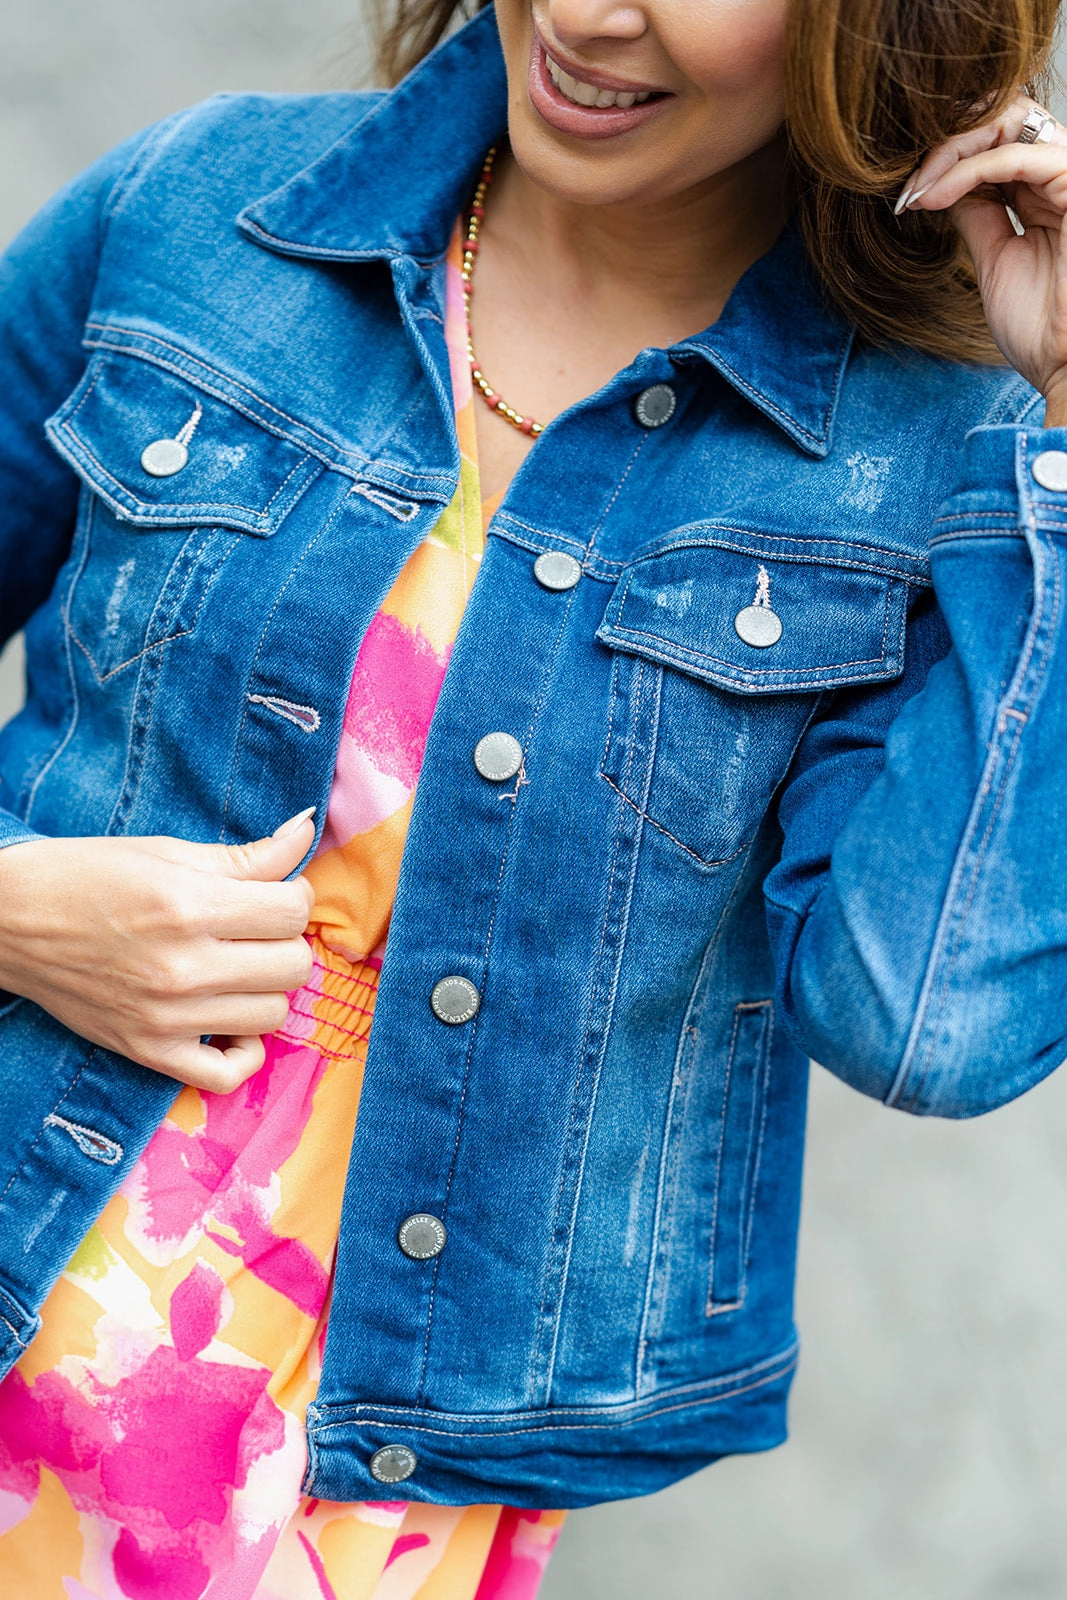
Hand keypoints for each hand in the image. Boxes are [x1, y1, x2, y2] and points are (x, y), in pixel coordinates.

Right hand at [0, 810, 316, 1092]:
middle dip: (285, 942)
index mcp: (189, 906)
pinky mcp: (149, 1051)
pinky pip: (226, 1076)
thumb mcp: (169, 852)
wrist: (11, 920)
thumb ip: (248, 855)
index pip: (293, 912)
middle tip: (256, 930)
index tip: (272, 893)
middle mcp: (182, 967)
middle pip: (293, 966)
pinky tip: (231, 1020)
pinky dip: (243, 1052)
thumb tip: (308, 830)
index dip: (293, 897)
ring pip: (273, 1016)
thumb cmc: (90, 876)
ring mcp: (167, 1017)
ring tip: (238, 968)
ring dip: (266, 989)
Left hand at [897, 95, 1066, 423]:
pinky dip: (966, 169)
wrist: (1065, 367)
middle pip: (1003, 116)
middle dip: (946, 141)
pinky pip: (1016, 155)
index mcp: (1046, 193)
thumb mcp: (993, 260)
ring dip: (950, 151)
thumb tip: (941, 186)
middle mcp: (1061, 177)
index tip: (906, 194)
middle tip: (908, 183)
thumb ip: (976, 214)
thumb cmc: (1040, 328)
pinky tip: (933, 196)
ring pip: (1008, 122)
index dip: (948, 155)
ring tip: (916, 192)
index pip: (996, 140)